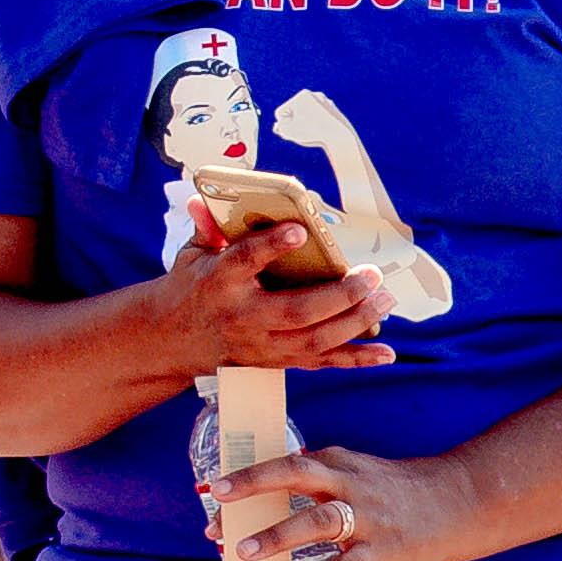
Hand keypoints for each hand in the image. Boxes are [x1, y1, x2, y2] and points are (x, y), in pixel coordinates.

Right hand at [160, 224, 394, 377]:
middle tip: (371, 275)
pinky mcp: (278, 360)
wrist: (176, 340)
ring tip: (384, 299)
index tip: (300, 230)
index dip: (272, 245)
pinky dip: (357, 359)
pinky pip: (322, 362)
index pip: (246, 260)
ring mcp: (263, 344)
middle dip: (340, 294)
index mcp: (220, 281)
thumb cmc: (193, 287)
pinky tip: (385, 352)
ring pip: (315, 339)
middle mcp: (244, 316)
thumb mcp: (192, 253)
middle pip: (296, 310)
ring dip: (356, 321)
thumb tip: (206, 198)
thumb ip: (208, 227)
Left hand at [196, 436, 477, 560]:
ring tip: (242, 554)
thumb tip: (269, 494)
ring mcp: (366, 516)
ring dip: (277, 536)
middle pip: (292, 474)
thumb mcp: (356, 474)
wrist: (463, 499)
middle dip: (251, 487)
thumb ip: (318, 482)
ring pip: (315, 522)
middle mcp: (346, 483)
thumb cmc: (400, 491)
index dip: (244, 478)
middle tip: (217, 507)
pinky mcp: (384, 549)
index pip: (281, 465)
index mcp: (335, 463)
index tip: (211, 491)